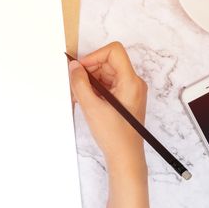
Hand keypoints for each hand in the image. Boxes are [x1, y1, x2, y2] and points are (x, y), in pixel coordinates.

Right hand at [69, 42, 146, 175]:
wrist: (125, 156)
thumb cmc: (114, 135)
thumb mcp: (91, 107)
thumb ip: (80, 83)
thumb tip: (74, 66)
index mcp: (131, 81)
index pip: (113, 51)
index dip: (94, 56)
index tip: (81, 69)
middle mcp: (134, 83)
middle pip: (109, 62)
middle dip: (90, 71)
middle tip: (76, 86)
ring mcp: (130, 90)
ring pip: (107, 74)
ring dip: (91, 81)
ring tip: (80, 97)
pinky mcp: (125, 98)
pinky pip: (108, 85)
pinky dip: (95, 90)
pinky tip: (86, 101)